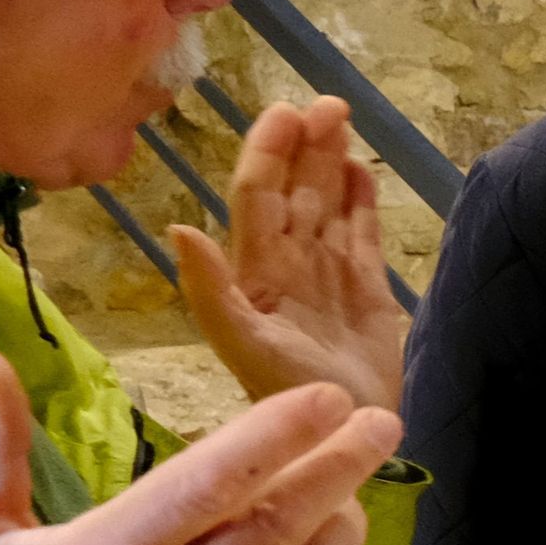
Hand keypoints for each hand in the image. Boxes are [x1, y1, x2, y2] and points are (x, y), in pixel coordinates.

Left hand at [165, 99, 403, 416]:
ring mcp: (329, 275)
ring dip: (332, 161)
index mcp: (256, 271)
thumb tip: (178, 226)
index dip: (268, 153)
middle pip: (295, 190)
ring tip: (342, 119)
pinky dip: (362, 202)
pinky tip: (361, 172)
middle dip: (306, 145)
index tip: (286, 113)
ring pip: (328, 203)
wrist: (345, 440)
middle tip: (328, 105)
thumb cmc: (288, 398)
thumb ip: (210, 289)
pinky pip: (362, 234)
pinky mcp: (367, 291)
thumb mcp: (243, 346)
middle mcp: (290, 264)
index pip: (258, 197)